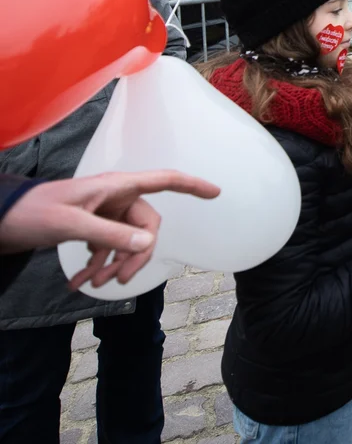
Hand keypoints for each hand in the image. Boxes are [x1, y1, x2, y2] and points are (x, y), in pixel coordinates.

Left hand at [0, 171, 219, 288]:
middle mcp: (115, 197)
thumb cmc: (34, 212)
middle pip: (146, 226)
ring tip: (92, 285)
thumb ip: (111, 235)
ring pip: (127, 241)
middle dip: (135, 255)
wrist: (2, 219)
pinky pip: (107, 247)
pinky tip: (79, 282)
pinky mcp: (91, 226)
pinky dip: (97, 265)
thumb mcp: (72, 224)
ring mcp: (104, 212)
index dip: (192, 186)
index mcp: (116, 187)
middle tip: (118, 280)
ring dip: (113, 264)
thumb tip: (149, 244)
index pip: (164, 181)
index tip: (215, 192)